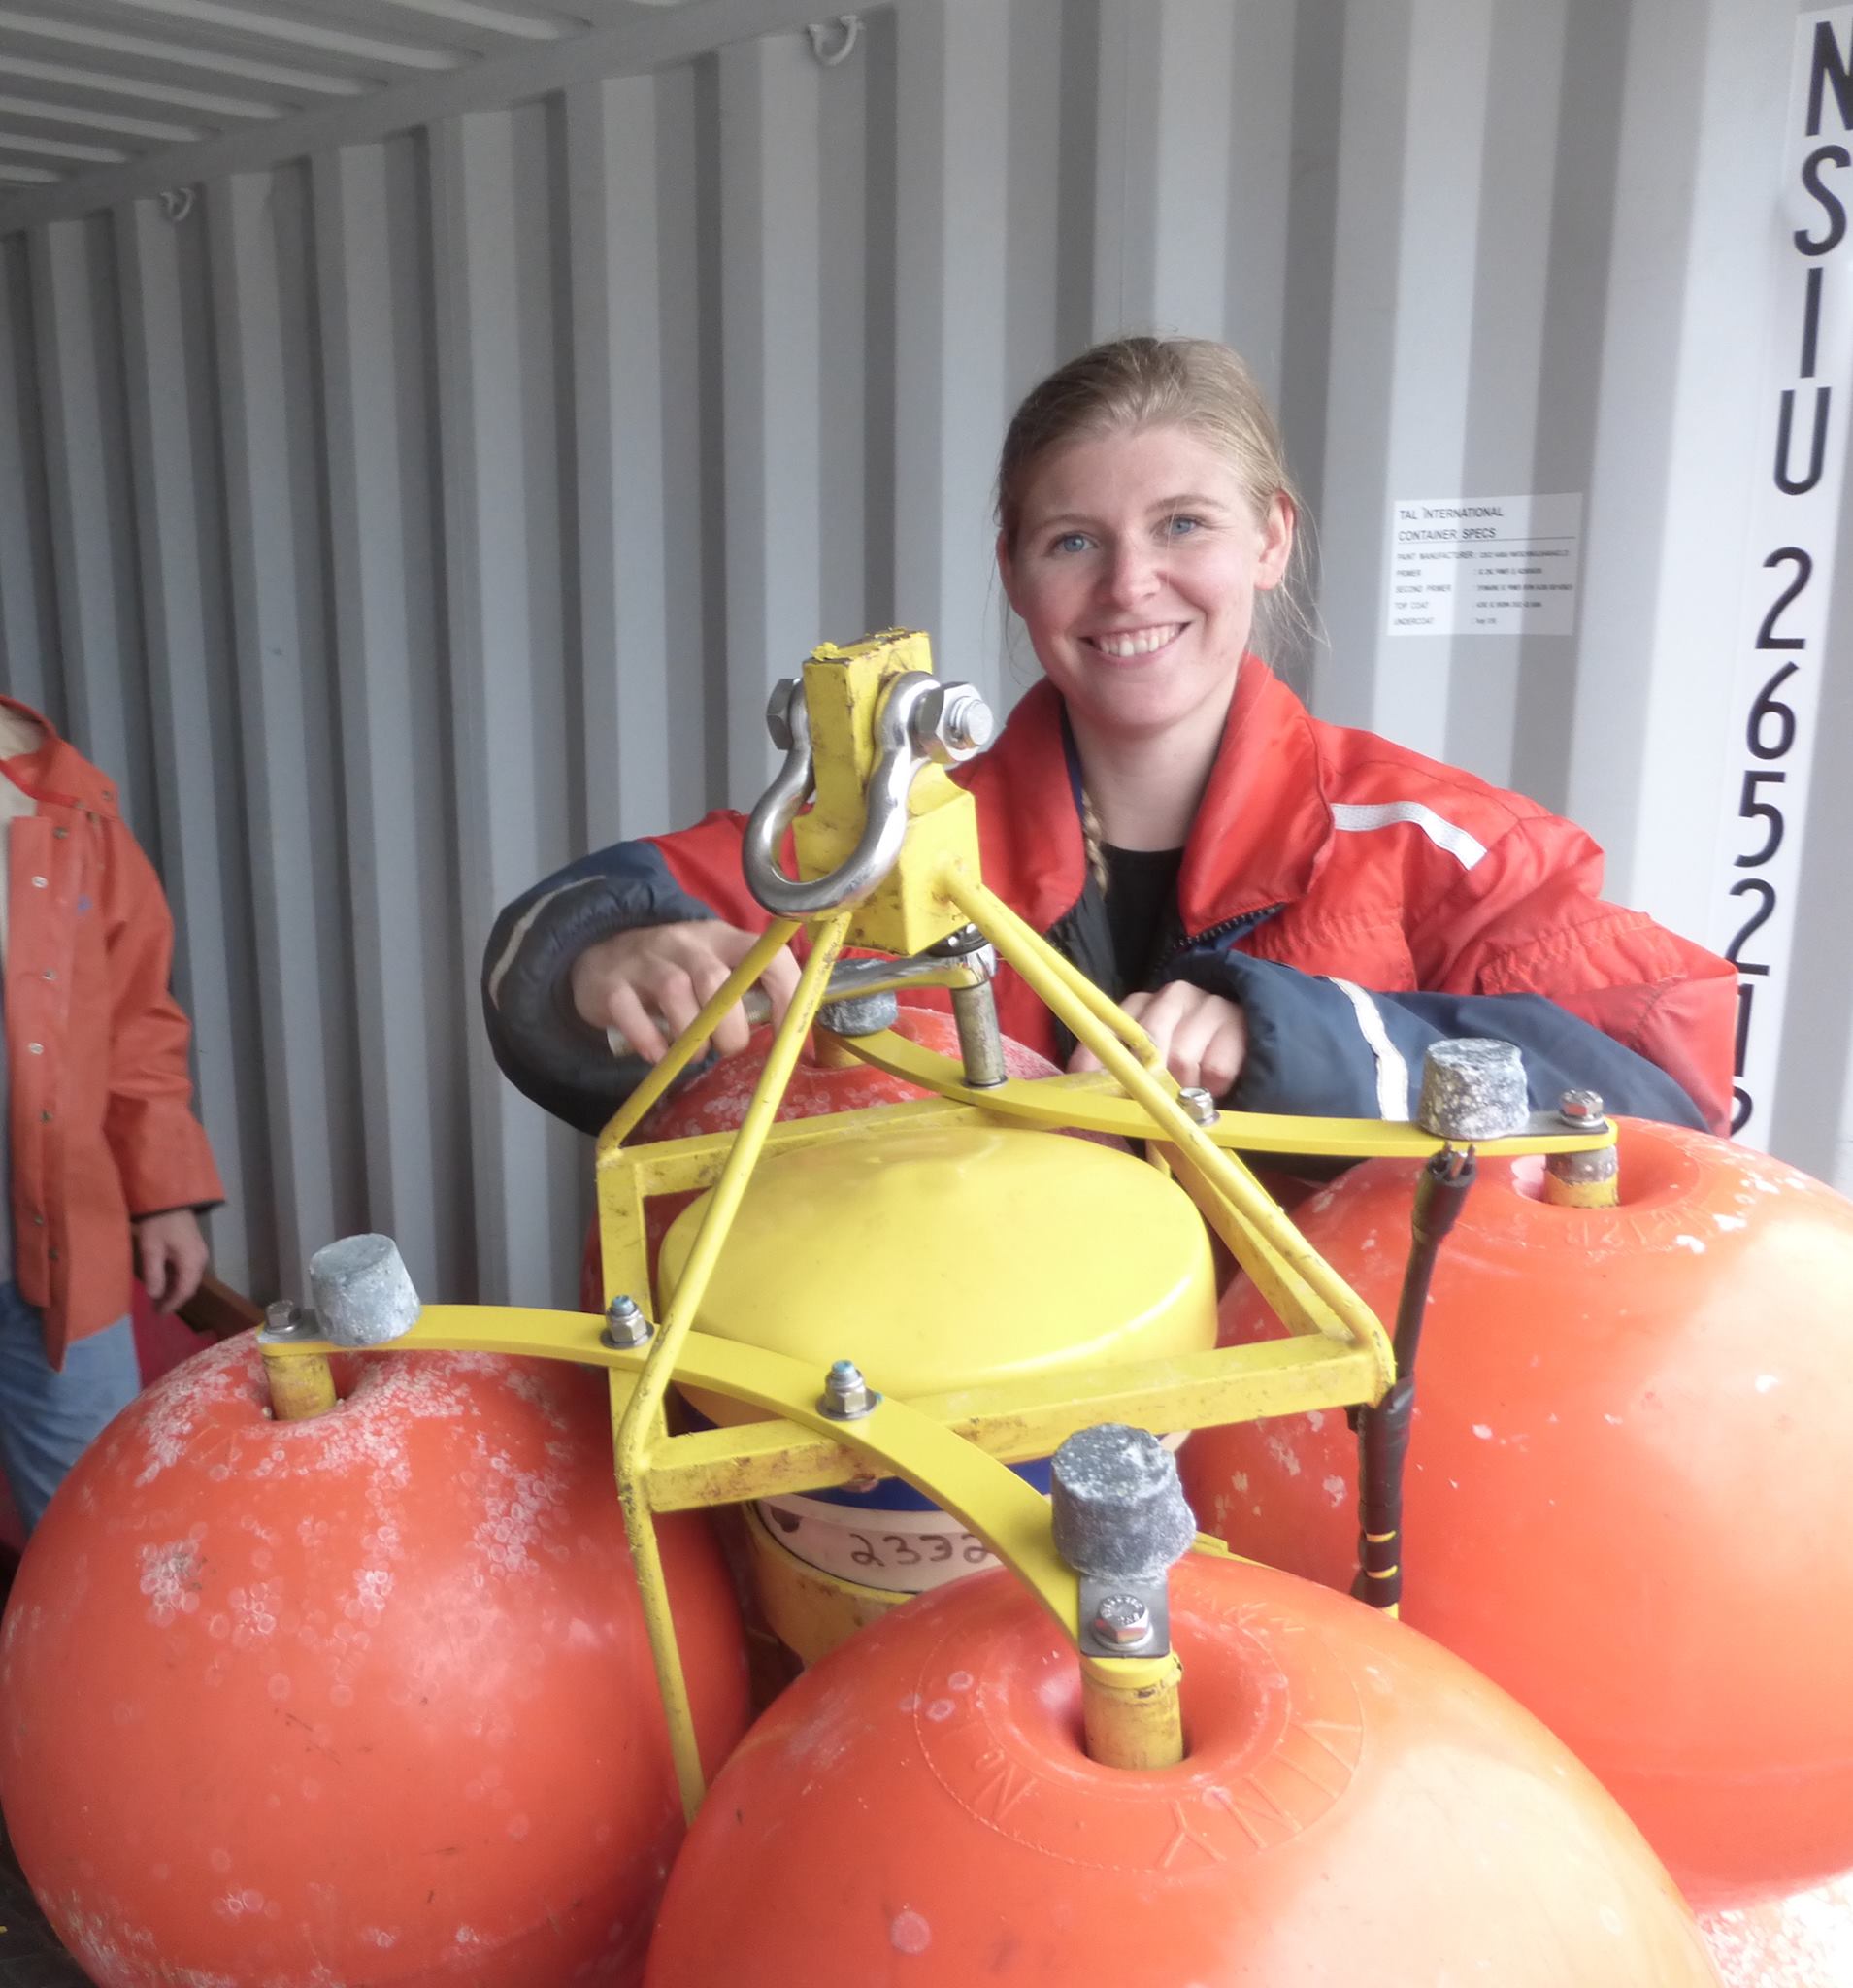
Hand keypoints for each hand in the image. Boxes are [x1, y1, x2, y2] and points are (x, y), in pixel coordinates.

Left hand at [135, 1209, 208, 1313]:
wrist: (169, 1198)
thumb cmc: (159, 1224)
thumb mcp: (151, 1250)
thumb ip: (154, 1274)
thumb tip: (154, 1296)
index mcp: (192, 1262)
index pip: (184, 1291)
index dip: (171, 1304)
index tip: (157, 1314)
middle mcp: (200, 1259)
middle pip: (189, 1286)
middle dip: (173, 1299)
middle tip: (156, 1309)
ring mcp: (199, 1252)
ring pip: (188, 1278)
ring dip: (174, 1289)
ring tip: (157, 1297)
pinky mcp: (194, 1247)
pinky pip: (188, 1269)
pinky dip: (176, 1279)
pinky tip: (163, 1280)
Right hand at [570, 921, 800, 1062]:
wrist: (602, 958)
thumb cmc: (674, 973)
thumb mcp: (714, 968)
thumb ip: (747, 992)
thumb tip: (788, 1038)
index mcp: (722, 938)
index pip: (769, 956)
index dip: (786, 996)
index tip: (784, 1034)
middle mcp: (686, 942)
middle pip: (716, 980)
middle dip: (730, 1028)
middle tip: (726, 1049)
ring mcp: (645, 960)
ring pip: (675, 992)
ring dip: (691, 1037)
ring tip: (694, 1054)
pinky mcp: (611, 985)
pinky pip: (632, 1013)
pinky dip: (651, 1043)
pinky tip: (660, 1056)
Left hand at [1068, 983, 1247, 1099]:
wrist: (1248, 1035)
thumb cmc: (1191, 1057)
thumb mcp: (1155, 1061)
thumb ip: (1128, 1076)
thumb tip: (1098, 1104)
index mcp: (1140, 1003)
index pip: (1107, 1028)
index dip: (1093, 1061)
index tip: (1087, 1090)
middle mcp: (1171, 996)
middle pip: (1148, 1044)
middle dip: (1147, 1083)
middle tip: (1151, 1108)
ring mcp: (1206, 1005)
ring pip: (1181, 1061)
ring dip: (1184, 1089)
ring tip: (1189, 1095)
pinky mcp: (1237, 1021)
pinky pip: (1216, 1069)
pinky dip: (1214, 1088)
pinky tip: (1214, 1086)